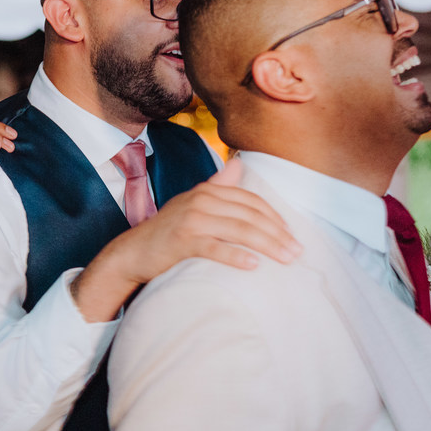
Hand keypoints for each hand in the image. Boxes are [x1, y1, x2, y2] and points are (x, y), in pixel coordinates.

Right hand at [72, 159, 300, 322]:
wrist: (133, 252)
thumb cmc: (168, 232)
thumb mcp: (193, 204)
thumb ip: (217, 186)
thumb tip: (239, 164)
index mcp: (208, 190)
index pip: (251, 201)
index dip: (275, 218)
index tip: (292, 235)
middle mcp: (201, 200)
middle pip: (250, 216)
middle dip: (278, 234)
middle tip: (297, 252)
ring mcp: (191, 219)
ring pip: (239, 230)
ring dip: (267, 245)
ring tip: (286, 260)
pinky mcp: (182, 241)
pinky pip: (215, 248)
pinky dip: (236, 256)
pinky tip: (254, 266)